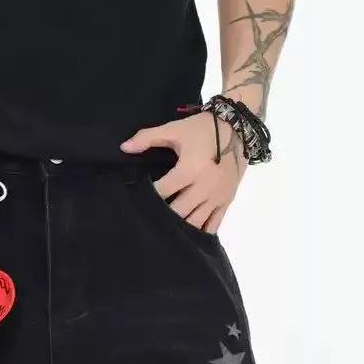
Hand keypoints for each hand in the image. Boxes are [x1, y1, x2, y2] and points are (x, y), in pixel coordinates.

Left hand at [121, 112, 245, 233]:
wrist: (239, 127)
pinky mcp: (226, 201)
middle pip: (178, 212)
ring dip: (180, 228)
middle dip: (162, 216)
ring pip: (195, 223)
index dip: (148, 196)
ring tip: (166, 229)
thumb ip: (148, 138)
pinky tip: (188, 236)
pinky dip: (200, 232)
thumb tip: (123, 148)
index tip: (138, 199)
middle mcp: (204, 187)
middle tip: (150, 218)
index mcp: (189, 170)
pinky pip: (213, 225)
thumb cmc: (204, 128)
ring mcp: (216, 197)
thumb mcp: (175, 129)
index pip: (162, 191)